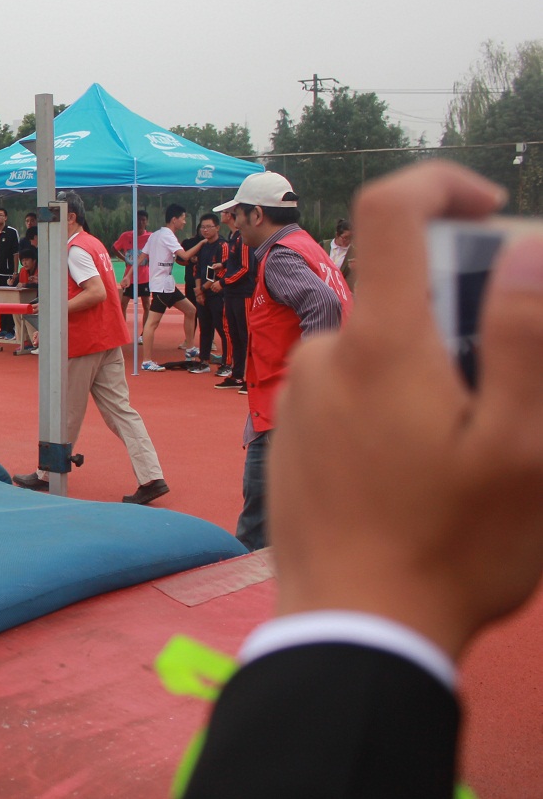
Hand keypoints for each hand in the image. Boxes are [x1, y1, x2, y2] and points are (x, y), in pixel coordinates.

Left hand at [269, 161, 542, 659]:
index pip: (390, 210)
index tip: (492, 209)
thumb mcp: (523, 447)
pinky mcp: (294, 434)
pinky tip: (426, 474)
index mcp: (380, 343)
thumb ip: (526, 338)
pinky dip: (399, 405)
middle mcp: (326, 355)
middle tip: (512, 392)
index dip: (442, 183)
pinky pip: (355, 391)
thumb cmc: (451, 548)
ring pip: (384, 348)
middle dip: (464, 316)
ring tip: (474, 448)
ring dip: (434, 371)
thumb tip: (529, 245)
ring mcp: (302, 396)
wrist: (353, 629)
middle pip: (401, 291)